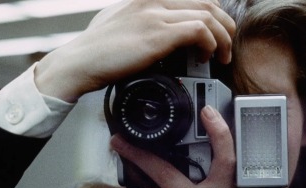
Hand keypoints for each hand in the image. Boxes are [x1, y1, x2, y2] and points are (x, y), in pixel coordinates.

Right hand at [34, 0, 234, 101]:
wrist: (78, 63)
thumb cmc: (96, 50)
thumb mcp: (119, 24)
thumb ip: (141, 21)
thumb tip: (157, 31)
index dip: (213, 13)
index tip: (218, 33)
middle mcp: (153, 0)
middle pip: (208, 3)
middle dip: (225, 26)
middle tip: (227, 47)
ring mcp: (155, 14)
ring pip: (208, 15)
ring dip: (223, 37)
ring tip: (222, 56)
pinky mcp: (157, 34)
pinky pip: (199, 30)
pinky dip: (210, 44)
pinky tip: (206, 57)